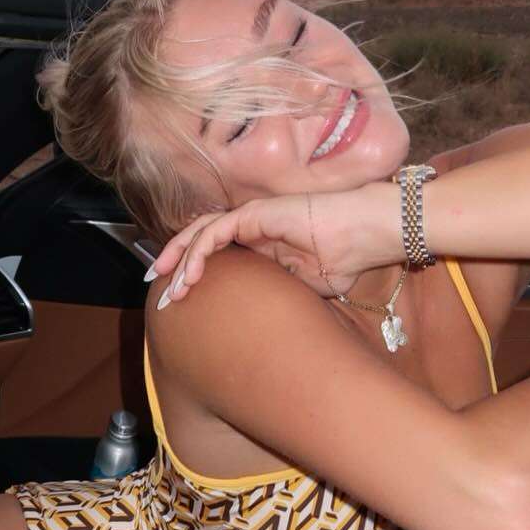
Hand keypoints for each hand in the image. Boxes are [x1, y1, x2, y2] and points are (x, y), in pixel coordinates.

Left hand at [148, 183, 400, 304]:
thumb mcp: (306, 288)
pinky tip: (190, 275)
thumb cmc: (346, 259)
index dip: (194, 274)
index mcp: (262, 246)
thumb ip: (277, 292)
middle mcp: (252, 230)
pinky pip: (215, 231)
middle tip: (162, 299)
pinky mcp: (253, 214)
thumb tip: (256, 315)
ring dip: (180, 261)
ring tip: (169, 289)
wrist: (367, 235)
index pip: (217, 257)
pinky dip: (198, 251)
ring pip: (201, 234)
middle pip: (201, 243)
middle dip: (175, 268)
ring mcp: (251, 219)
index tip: (179, 302)